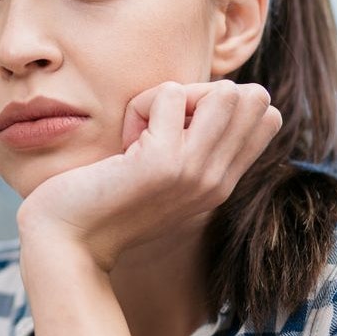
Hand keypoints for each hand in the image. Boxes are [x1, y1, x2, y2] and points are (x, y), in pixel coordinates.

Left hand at [15, 80, 281, 272]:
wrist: (68, 242)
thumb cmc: (104, 201)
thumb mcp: (163, 176)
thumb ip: (192, 148)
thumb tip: (210, 96)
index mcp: (221, 184)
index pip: (268, 118)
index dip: (222, 104)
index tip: (179, 128)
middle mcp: (218, 181)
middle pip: (253, 98)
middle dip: (203, 93)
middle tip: (161, 124)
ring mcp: (195, 172)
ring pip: (225, 92)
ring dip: (175, 95)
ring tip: (145, 129)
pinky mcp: (163, 162)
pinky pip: (169, 92)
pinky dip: (140, 104)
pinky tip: (123, 143)